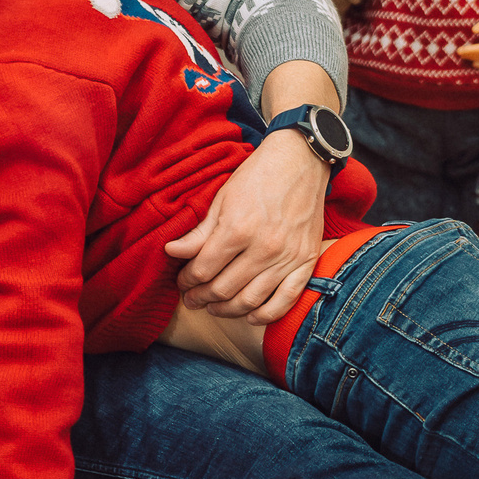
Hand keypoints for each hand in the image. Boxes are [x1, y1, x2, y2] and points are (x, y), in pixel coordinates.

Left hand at [164, 130, 326, 323]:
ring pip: (251, 300)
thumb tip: (172, 251)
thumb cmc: (257, 177)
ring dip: (227, 310)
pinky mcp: (307, 262)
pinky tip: (250, 316)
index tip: (182, 281)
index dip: (187, 280)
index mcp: (237, 230)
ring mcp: (288, 258)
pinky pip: (286, 300)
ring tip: (213, 308)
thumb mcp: (221, 200)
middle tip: (192, 299)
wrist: (300, 162)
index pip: (203, 270)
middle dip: (202, 297)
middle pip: (224, 289)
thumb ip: (199, 232)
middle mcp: (264, 248)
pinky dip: (266, 315)